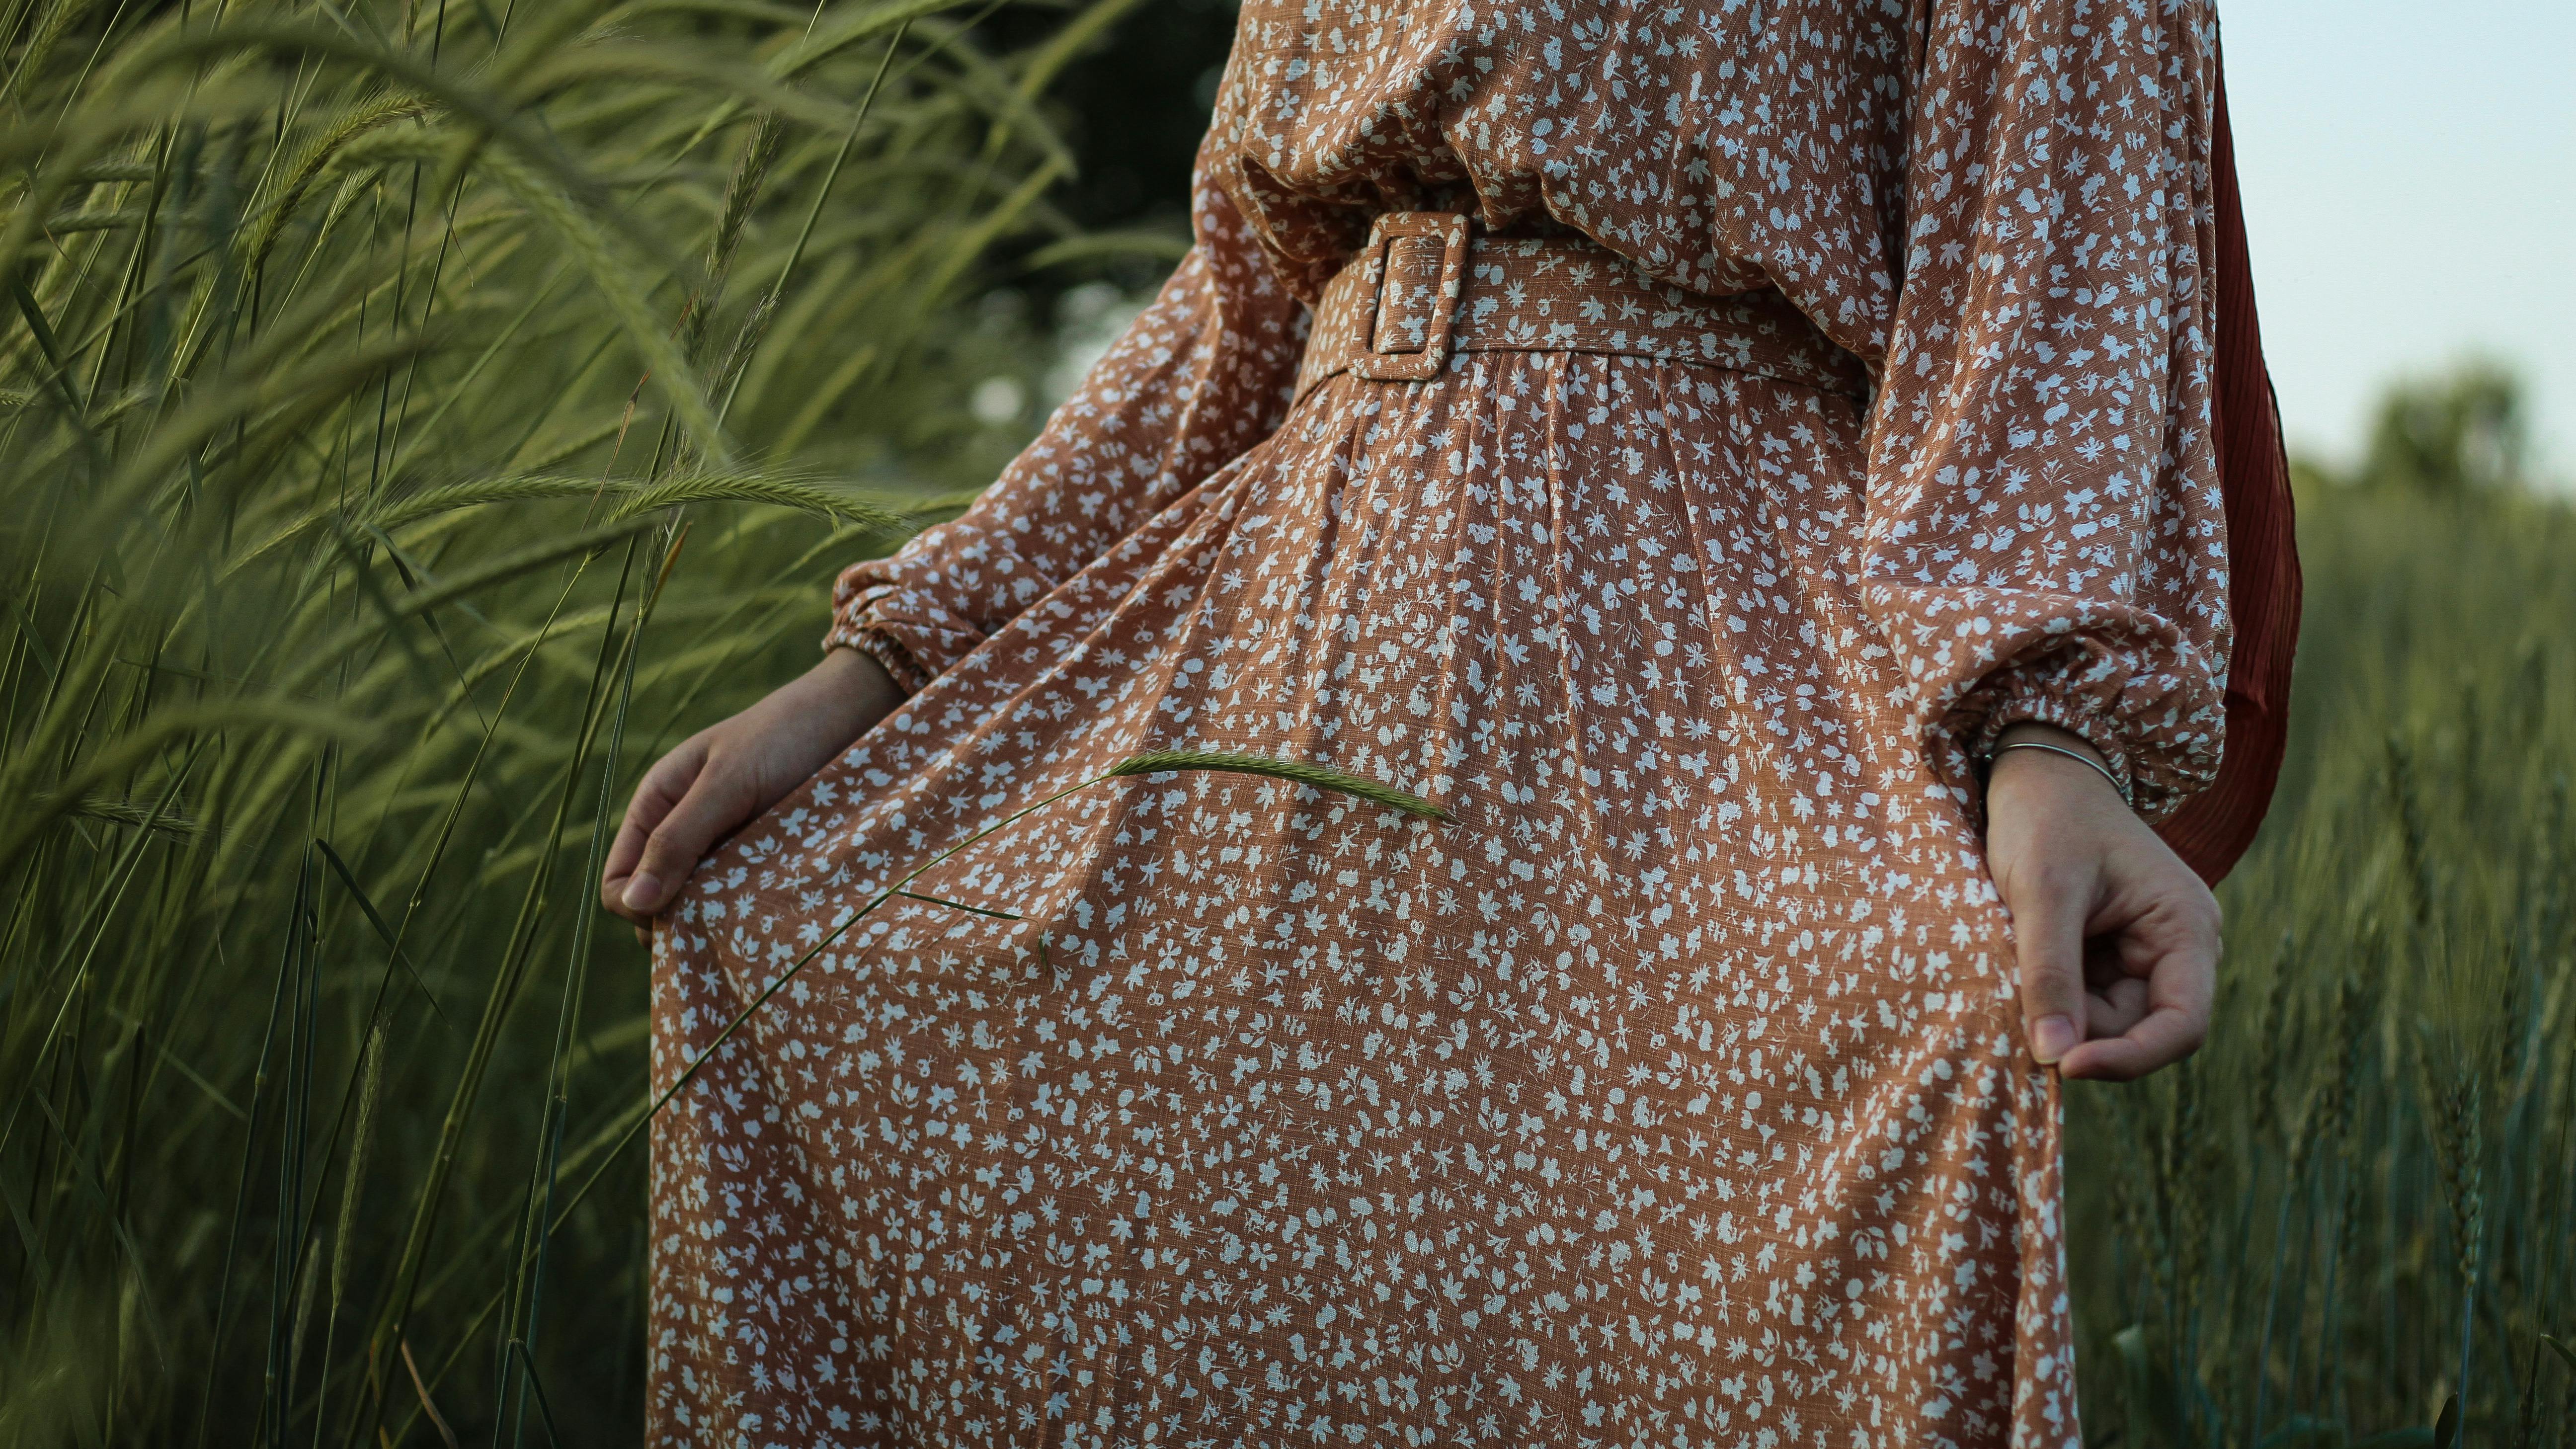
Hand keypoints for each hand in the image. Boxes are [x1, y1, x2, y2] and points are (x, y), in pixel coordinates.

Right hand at [600, 647, 904, 938]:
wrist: (846, 720)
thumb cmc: (782, 738)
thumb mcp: (727, 783)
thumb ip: (679, 839)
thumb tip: (634, 903)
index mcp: (656, 809)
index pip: (619, 884)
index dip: (638, 909)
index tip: (682, 913)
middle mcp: (681, 835)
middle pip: (656, 906)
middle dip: (679, 923)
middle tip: (725, 917)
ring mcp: (720, 852)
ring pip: (698, 911)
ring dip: (716, 922)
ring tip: (753, 912)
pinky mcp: (758, 864)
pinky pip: (737, 904)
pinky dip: (746, 914)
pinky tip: (772, 910)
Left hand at [1981, 721, 2220, 1080]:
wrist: (2037, 774)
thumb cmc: (2047, 818)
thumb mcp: (2043, 891)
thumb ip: (2050, 973)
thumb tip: (2055, 1059)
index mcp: (2186, 928)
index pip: (2182, 1024)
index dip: (2130, 1057)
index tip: (2066, 1065)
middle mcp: (2175, 948)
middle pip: (2137, 1029)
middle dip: (2080, 1029)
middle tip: (2016, 999)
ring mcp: (2140, 954)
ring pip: (2102, 1021)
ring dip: (2057, 1011)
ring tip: (2014, 960)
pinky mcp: (2105, 956)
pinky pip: (2081, 1000)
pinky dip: (2048, 996)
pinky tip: (2017, 963)